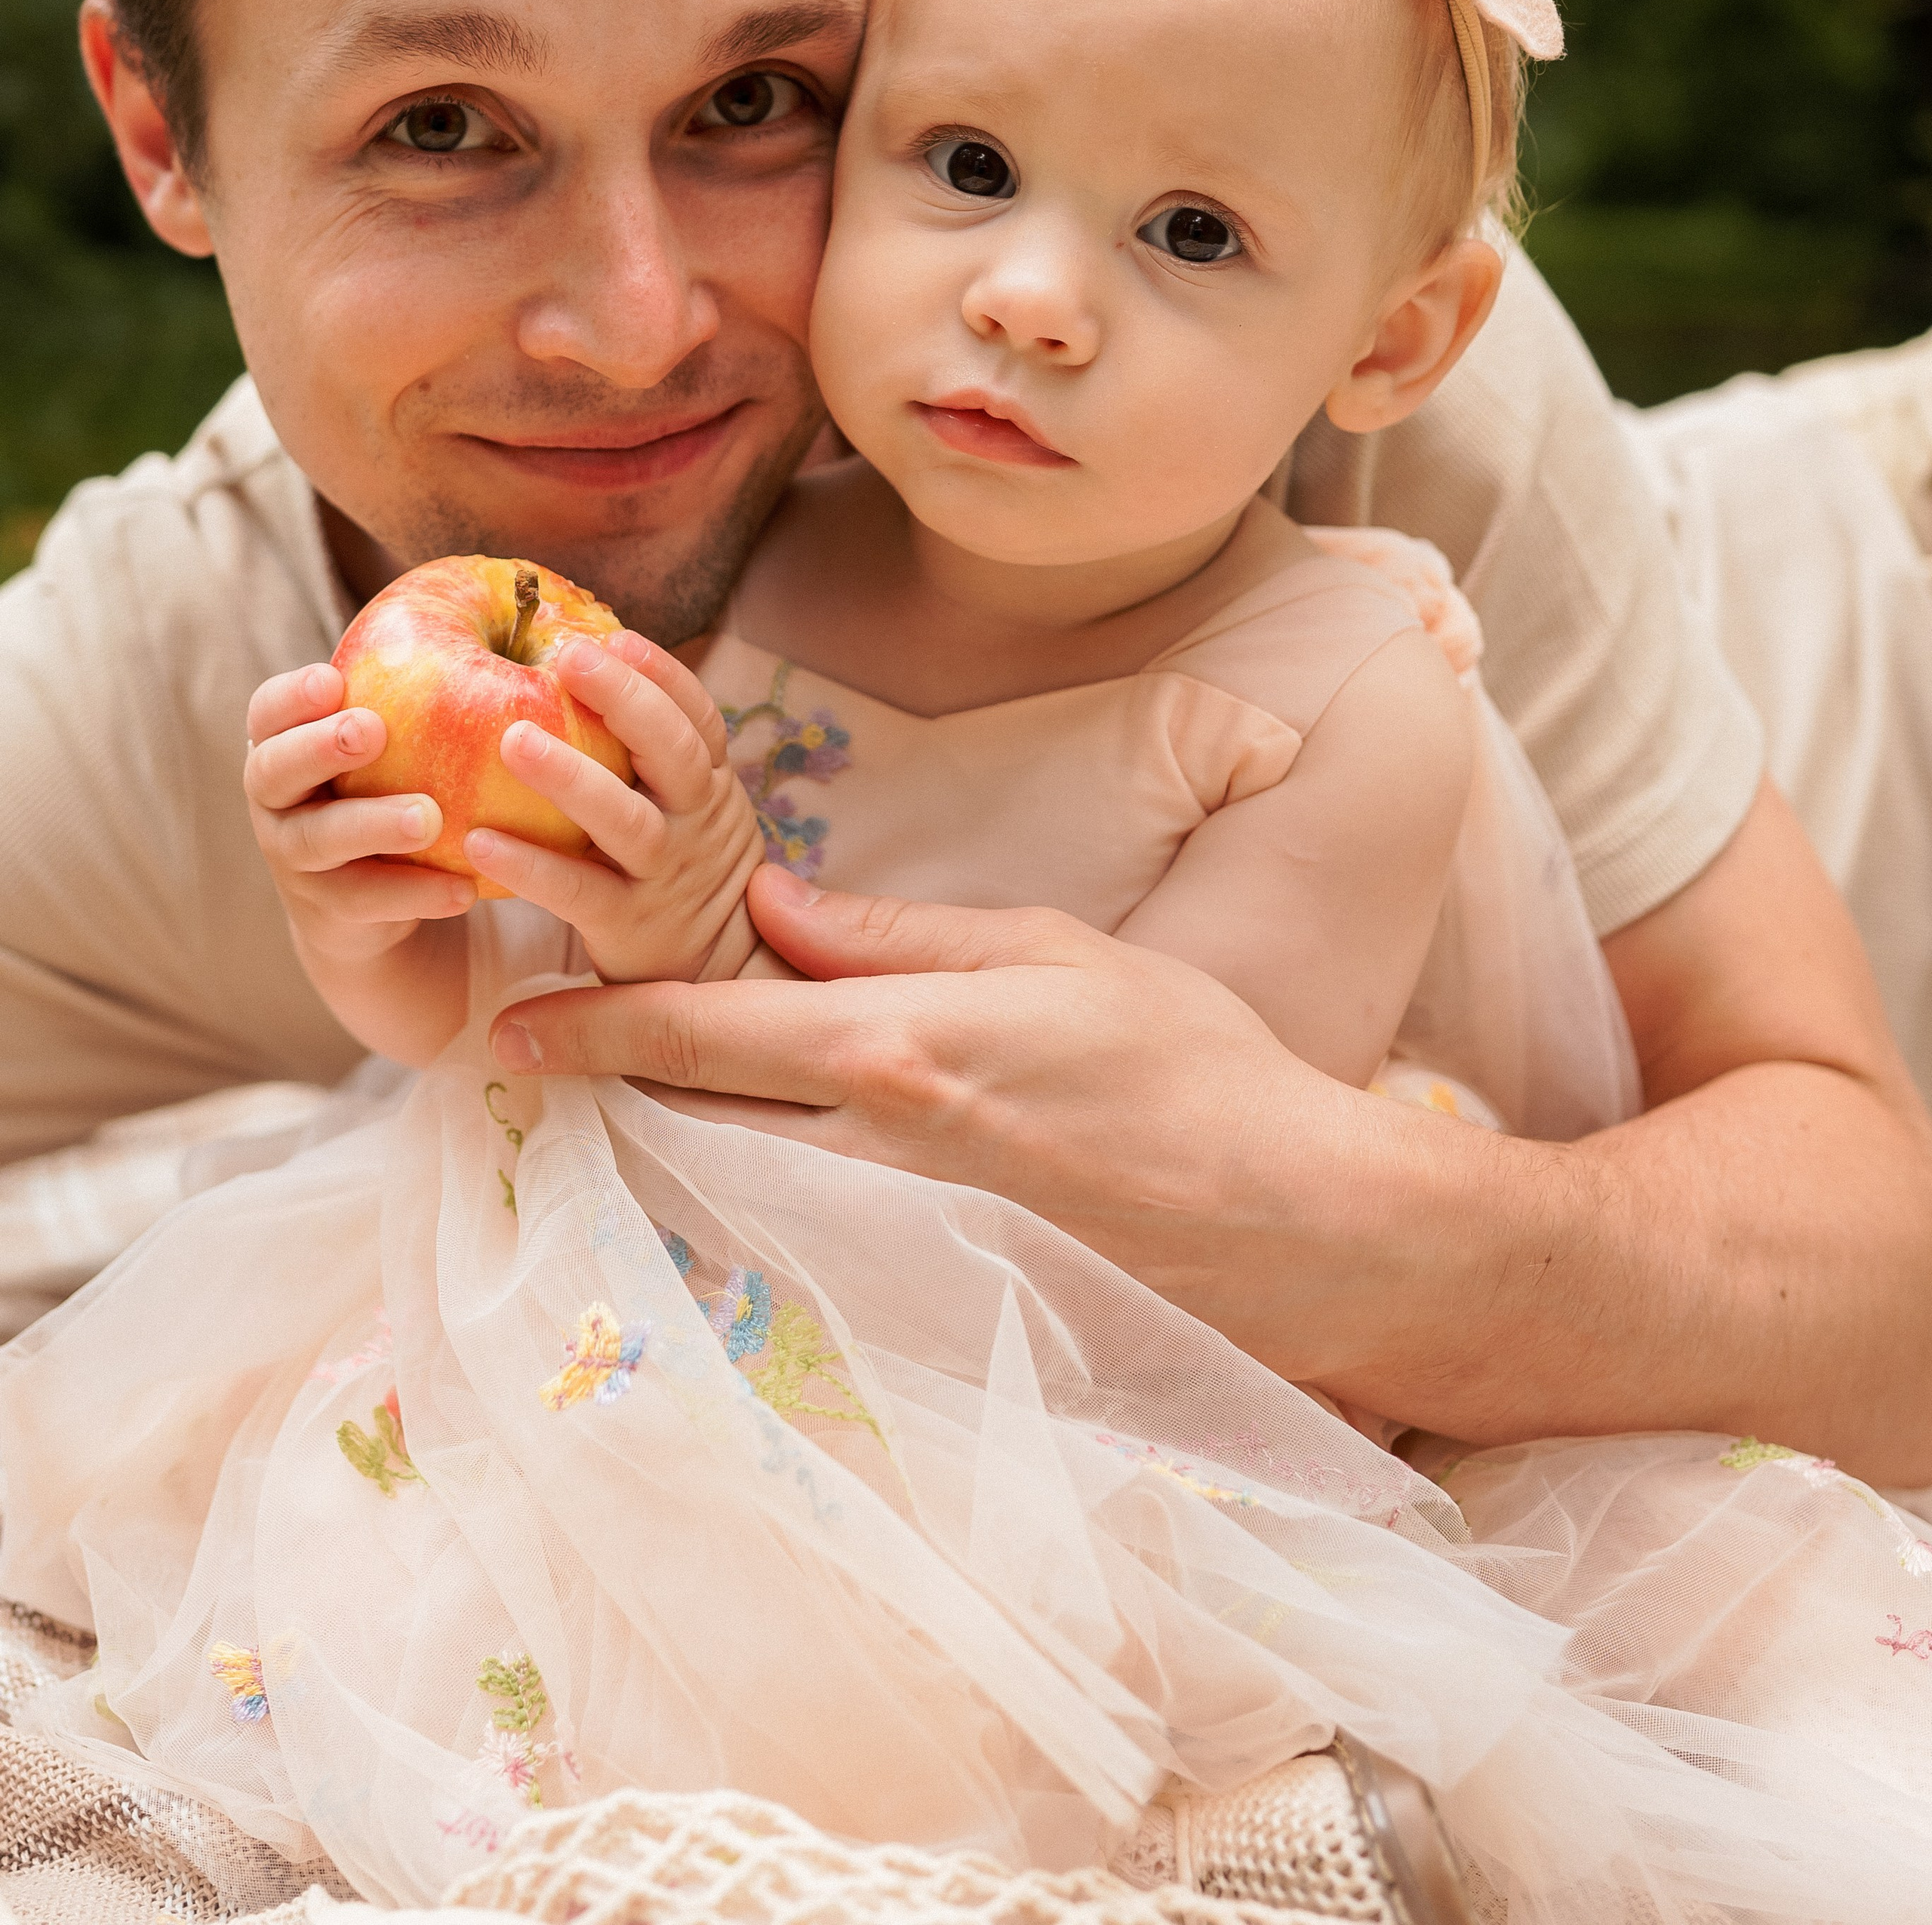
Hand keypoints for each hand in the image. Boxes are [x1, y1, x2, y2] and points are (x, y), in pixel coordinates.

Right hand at [244, 660, 474, 1061]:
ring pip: (316, 842)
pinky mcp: (328, 912)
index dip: (292, 695)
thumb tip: (549, 625)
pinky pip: (363, 902)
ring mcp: (294, 858)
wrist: (378, 894)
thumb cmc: (402, 778)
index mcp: (287, 740)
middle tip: (372, 730)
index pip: (267, 711)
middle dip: (317, 747)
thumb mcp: (408, 733)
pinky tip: (465, 889)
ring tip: (428, 817)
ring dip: (371, 824)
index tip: (335, 678)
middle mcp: (276, 798)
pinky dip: (412, 894)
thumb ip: (440, 685)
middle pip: (271, 770)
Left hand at [472, 634, 768, 984]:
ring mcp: (665, 873)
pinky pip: (577, 891)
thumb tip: (581, 660)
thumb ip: (648, 752)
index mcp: (709, 783)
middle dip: (627, 699)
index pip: (697, 718)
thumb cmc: (676, 865)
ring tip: (510, 739)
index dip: (662, 675)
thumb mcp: (687, 805)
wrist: (716, 970)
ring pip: (626, 820)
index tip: (617, 635)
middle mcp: (697, 821)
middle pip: (674, 752)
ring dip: (571, 778)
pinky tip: (478, 842)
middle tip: (567, 656)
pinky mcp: (628, 924)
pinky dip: (530, 865)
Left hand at [488, 864, 1422, 1378]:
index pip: (699, 1032)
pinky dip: (749, 1222)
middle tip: (543, 1070)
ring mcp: (894, 1245)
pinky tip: (742, 1200)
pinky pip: (801, 1259)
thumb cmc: (1190, 1067)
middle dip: (608, 1096)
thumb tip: (777, 908)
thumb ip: (899, 937)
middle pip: (686, 1126)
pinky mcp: (926, 1305)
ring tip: (623, 1127)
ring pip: (729, 1198)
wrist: (1294, 1227)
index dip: (593, 1027)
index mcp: (897, 1051)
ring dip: (669, 1160)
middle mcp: (872, 1156)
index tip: (517, 1024)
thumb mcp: (1050, 955)